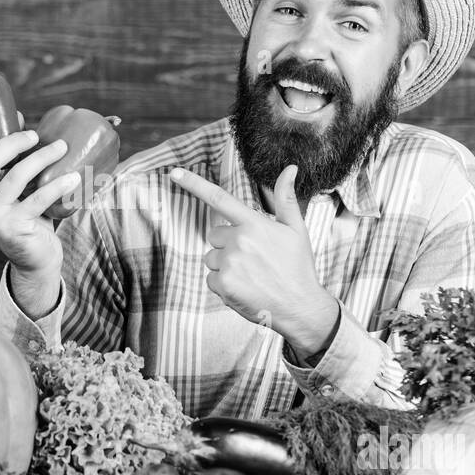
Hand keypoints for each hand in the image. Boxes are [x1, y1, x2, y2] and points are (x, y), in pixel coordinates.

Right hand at [0, 76, 79, 276]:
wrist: (35, 260)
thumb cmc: (26, 217)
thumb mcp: (12, 190)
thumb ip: (11, 162)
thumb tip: (19, 118)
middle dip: (12, 142)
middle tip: (35, 135)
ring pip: (15, 177)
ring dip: (41, 158)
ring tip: (61, 148)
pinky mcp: (12, 227)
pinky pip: (38, 199)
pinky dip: (58, 185)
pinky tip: (73, 177)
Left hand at [170, 163, 339, 359]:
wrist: (300, 306)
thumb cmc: (298, 266)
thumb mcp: (296, 229)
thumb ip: (286, 198)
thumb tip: (290, 168)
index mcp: (254, 223)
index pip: (219, 198)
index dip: (193, 184)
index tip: (173, 173)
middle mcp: (239, 240)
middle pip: (214, 235)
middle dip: (227, 244)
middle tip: (253, 259)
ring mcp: (230, 263)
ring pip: (211, 258)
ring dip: (225, 265)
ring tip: (251, 275)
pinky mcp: (223, 284)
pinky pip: (211, 279)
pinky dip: (223, 285)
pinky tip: (245, 288)